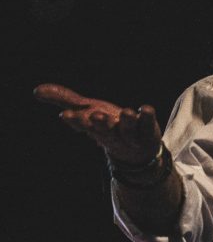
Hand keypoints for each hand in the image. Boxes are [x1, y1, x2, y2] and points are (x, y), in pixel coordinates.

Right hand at [34, 83, 162, 164]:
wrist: (136, 151)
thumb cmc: (107, 126)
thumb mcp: (85, 110)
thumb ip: (64, 100)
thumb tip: (36, 91)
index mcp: (94, 127)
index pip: (83, 124)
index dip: (75, 120)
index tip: (66, 115)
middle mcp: (112, 132)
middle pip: (105, 130)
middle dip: (100, 123)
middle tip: (96, 115)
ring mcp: (131, 134)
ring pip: (128, 129)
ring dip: (127, 121)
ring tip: (128, 112)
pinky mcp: (147, 131)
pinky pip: (147, 124)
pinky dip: (147, 117)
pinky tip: (146, 109)